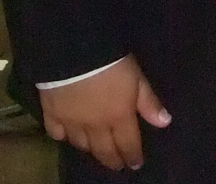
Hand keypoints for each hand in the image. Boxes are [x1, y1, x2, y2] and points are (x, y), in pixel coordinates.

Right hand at [40, 56, 170, 171]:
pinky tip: (65, 134)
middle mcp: (96, 126)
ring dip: (90, 148)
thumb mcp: (136, 77)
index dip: (133, 156)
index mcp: (119, 117)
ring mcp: (72, 122)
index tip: (135, 163)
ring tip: (94, 149)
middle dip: (112, 160)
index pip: (128, 145)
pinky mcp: (51, 113)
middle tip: (116, 165)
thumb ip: (149, 101)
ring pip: (81, 144)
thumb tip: (164, 122)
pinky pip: (56, 133)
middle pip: (104, 151)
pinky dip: (62, 136)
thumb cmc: (111, 61)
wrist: (74, 51)